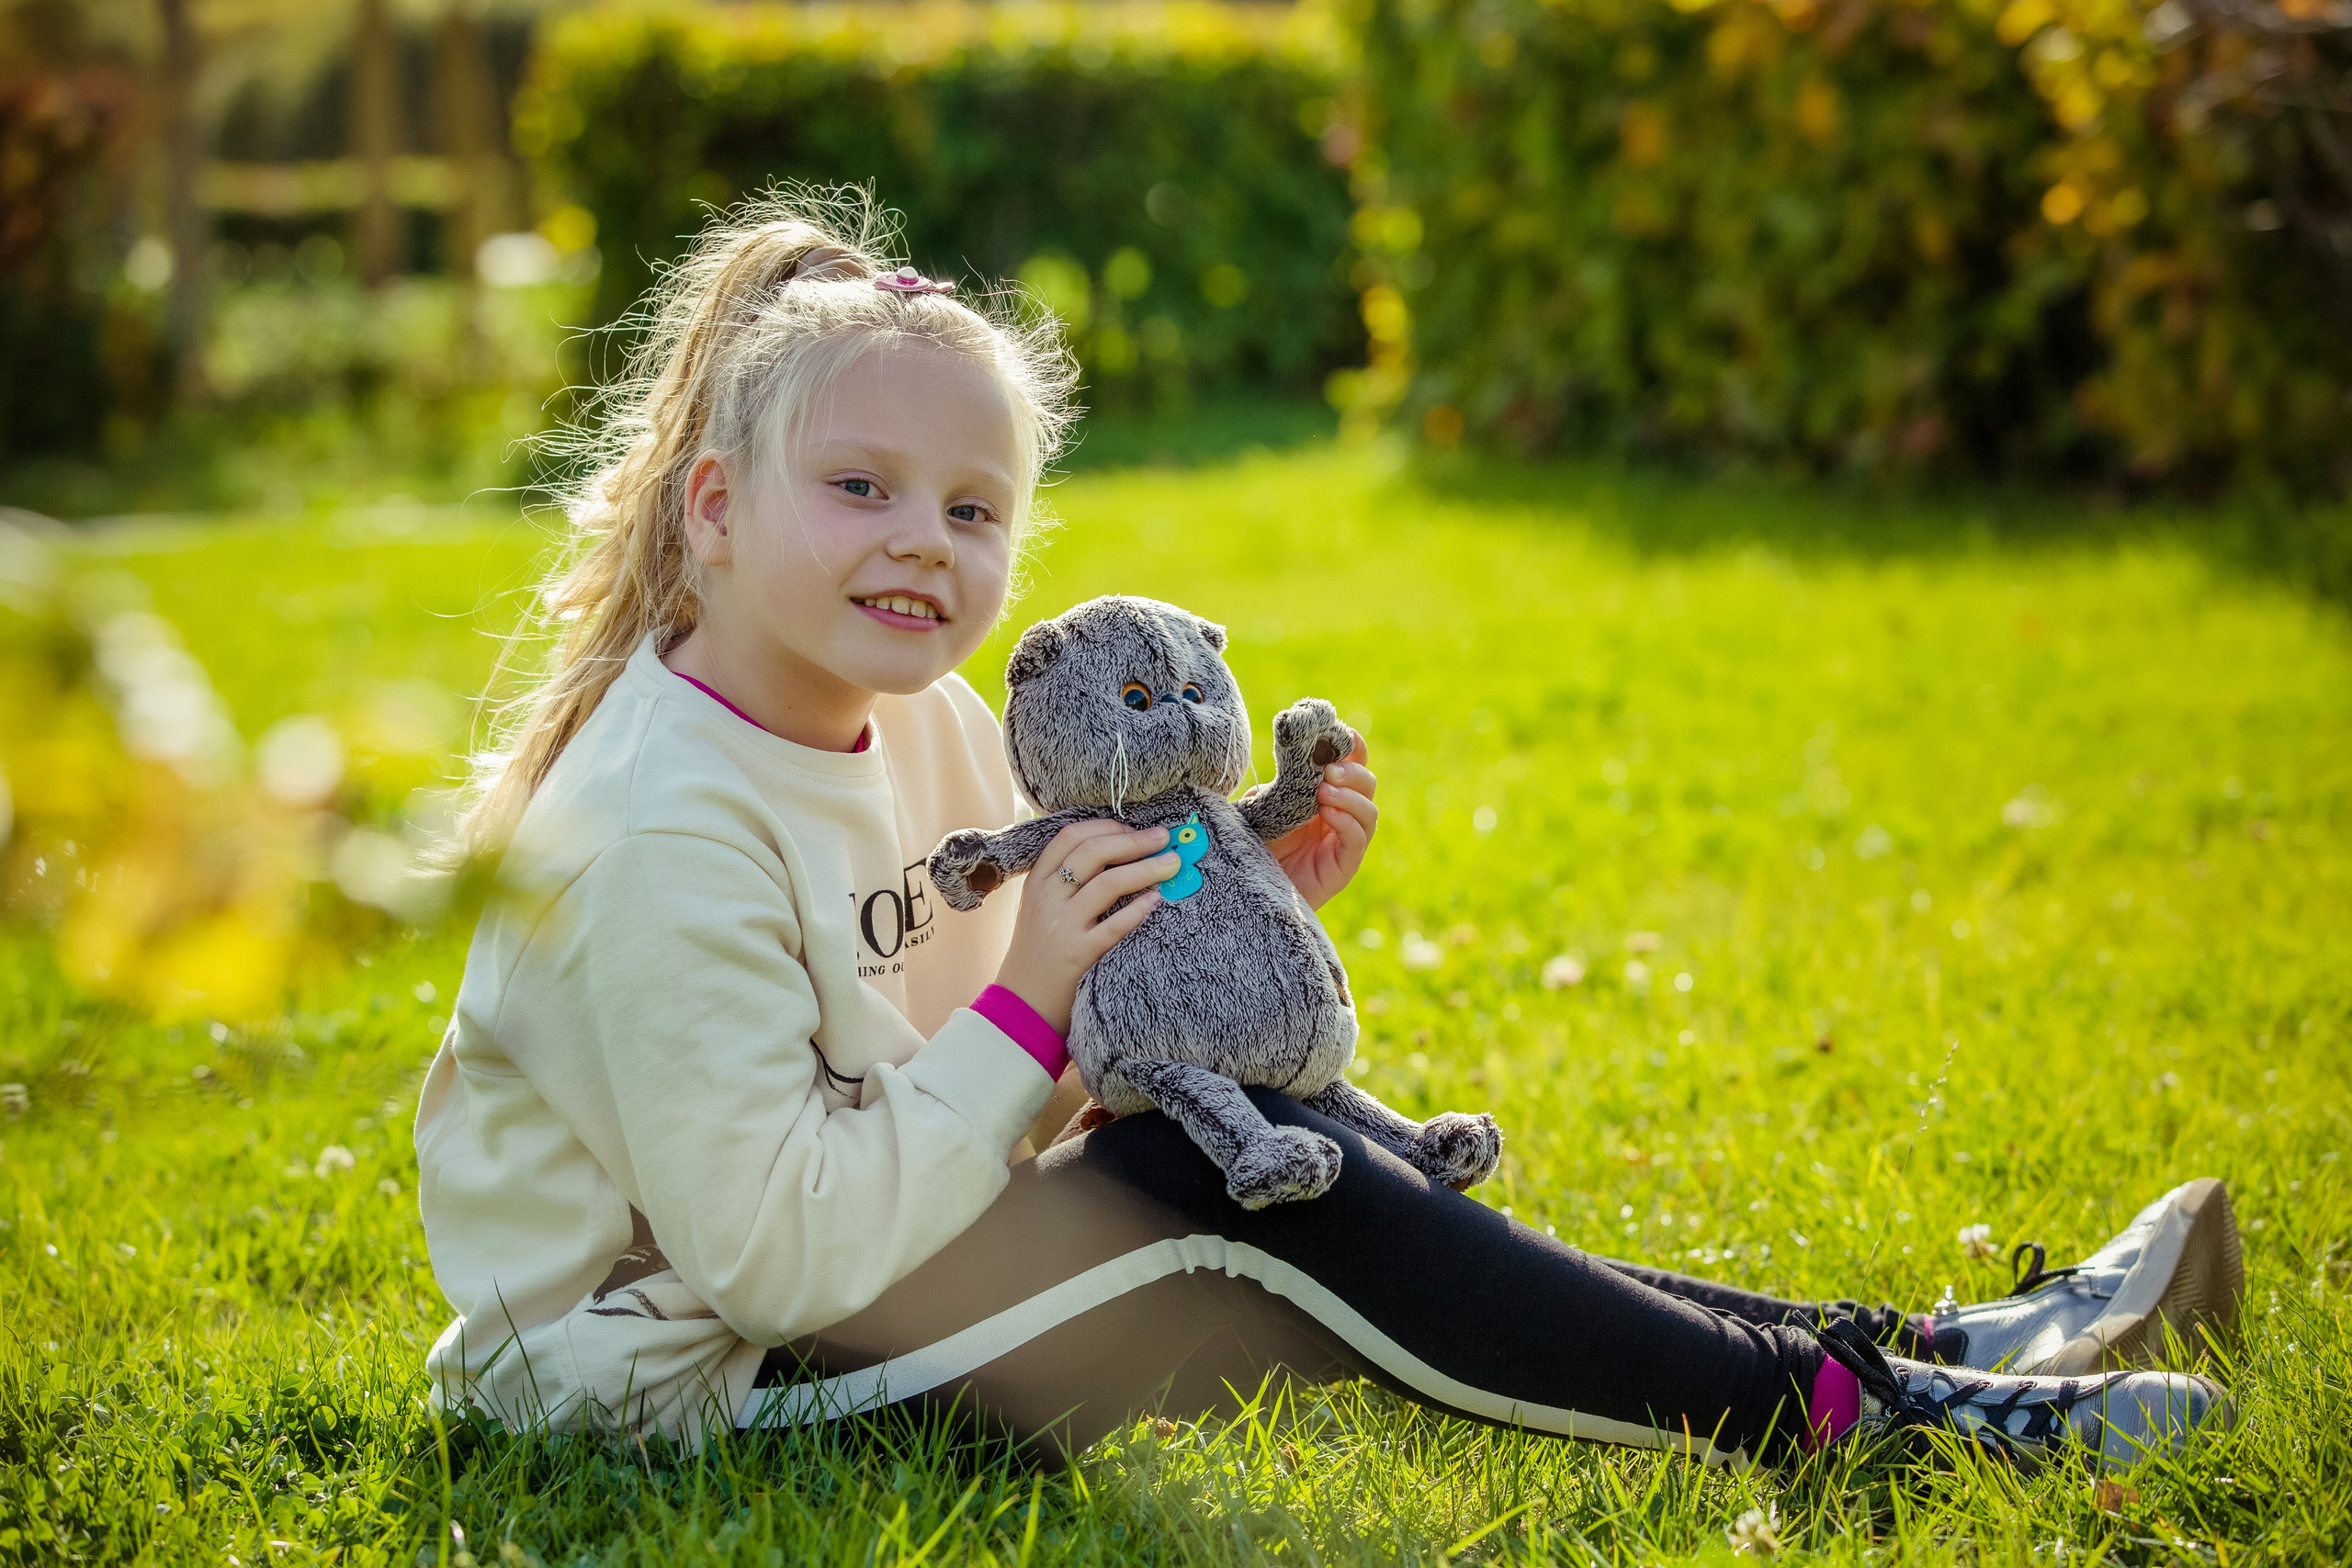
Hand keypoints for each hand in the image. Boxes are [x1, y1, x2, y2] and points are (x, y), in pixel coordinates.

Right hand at [992, 821, 1176, 1034]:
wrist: (1023, 1001)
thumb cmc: (1039, 949)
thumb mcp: (1040, 906)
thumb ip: (1065, 878)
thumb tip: (1115, 849)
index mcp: (1037, 881)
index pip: (1071, 836)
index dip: (1107, 826)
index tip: (1134, 828)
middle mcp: (1048, 898)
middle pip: (1094, 853)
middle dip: (1134, 840)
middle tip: (1163, 837)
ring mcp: (1063, 925)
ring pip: (1108, 884)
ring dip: (1146, 869)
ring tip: (1171, 863)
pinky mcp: (1079, 954)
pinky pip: (1115, 926)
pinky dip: (1139, 909)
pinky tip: (1156, 900)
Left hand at [1267, 735, 1375, 909]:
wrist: (1249, 887)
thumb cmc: (1255, 845)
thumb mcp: (1260, 808)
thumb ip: (1273, 788)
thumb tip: (1284, 769)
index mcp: (1324, 795)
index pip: (1352, 765)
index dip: (1353, 748)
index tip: (1343, 735)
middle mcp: (1340, 815)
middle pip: (1366, 785)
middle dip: (1352, 772)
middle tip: (1328, 770)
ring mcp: (1344, 841)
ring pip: (1369, 812)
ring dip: (1351, 796)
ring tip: (1324, 792)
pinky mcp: (1343, 867)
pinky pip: (1357, 841)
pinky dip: (1347, 823)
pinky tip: (1328, 814)